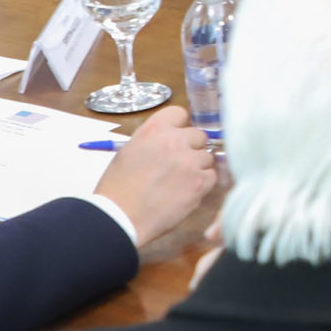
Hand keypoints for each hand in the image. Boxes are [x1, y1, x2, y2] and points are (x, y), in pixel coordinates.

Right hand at [94, 107, 220, 245]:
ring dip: (197, 167)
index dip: (179, 127)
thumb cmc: (118, 188)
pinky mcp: (200, 182)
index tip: (177, 138)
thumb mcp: (129, 152)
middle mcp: (174, 140)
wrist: (121, 216)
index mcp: (154, 130)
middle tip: (179, 165)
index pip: (180, 113)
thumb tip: (169, 142)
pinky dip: (202, 184)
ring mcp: (189, 161)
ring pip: (207, 157)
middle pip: (199, 135)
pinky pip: (212, 176)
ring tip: (180, 182)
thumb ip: (152, 142)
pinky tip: (186, 192)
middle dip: (191, 148)